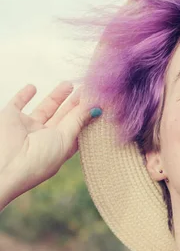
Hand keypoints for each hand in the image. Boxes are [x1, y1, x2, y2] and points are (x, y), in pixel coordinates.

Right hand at [0, 82, 100, 203]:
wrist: (3, 166)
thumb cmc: (38, 159)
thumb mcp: (65, 138)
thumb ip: (78, 120)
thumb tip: (97, 107)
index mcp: (60, 146)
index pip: (77, 127)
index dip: (86, 114)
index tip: (97, 99)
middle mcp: (44, 138)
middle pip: (64, 117)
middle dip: (75, 104)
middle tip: (87, 88)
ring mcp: (27, 128)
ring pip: (45, 109)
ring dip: (56, 97)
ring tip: (69, 84)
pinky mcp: (10, 118)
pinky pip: (17, 103)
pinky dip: (23, 95)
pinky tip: (32, 86)